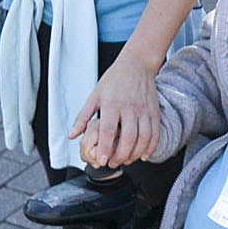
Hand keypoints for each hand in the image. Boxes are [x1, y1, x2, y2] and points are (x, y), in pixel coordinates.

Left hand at [71, 53, 162, 168]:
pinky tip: (143, 155)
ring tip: (126, 160)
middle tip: (113, 164)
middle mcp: (129, 108)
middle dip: (121, 156)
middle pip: (128, 138)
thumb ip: (83, 117)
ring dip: (135, 154)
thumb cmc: (114, 79)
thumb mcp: (94, 95)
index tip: (102, 161)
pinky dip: (150, 147)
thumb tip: (72, 135)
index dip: (106, 148)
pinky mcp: (154, 112)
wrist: (137, 64)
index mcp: (112, 104)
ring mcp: (144, 110)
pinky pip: (155, 133)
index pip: (109, 130)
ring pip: (143, 138)